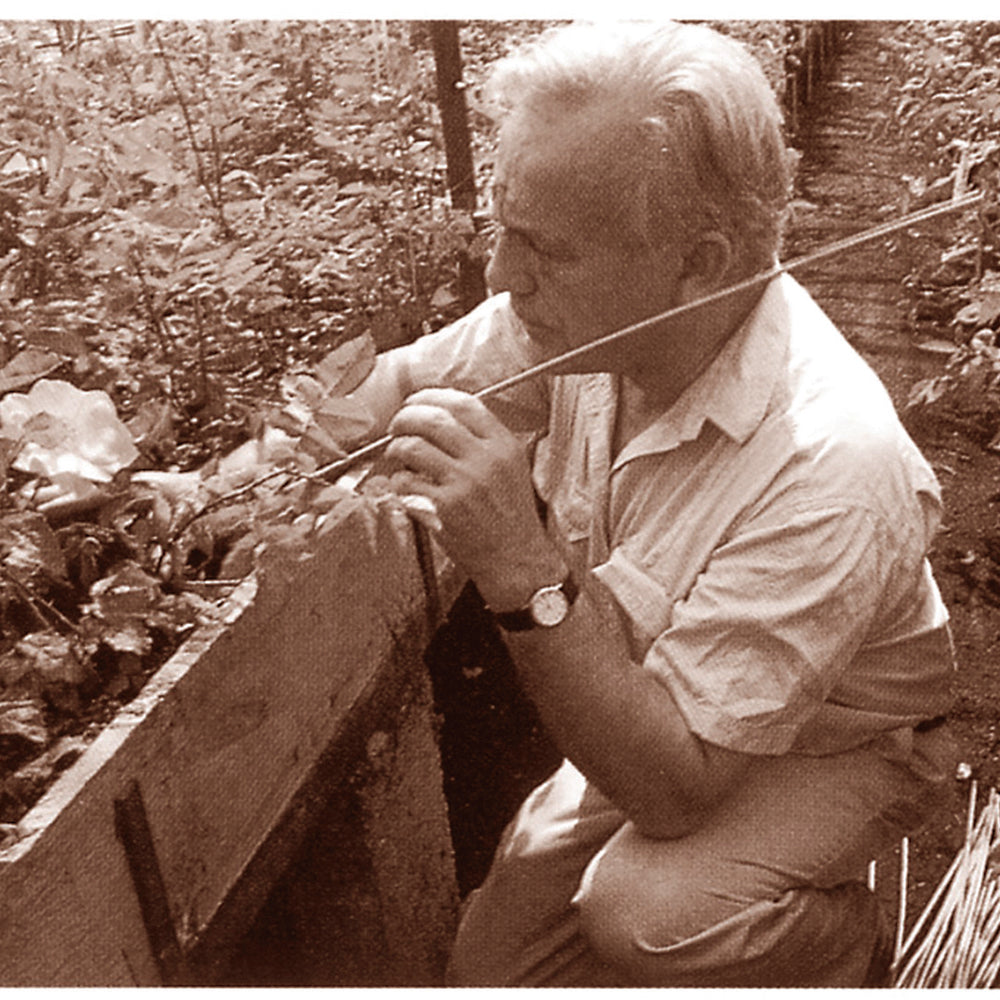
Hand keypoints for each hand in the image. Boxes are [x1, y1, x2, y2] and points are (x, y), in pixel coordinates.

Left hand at [384, 388, 564, 609]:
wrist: (517, 560)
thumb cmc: (511, 517)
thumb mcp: (512, 469)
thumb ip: (484, 443)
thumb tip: (443, 419)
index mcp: (503, 445)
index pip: (464, 403)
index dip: (433, 396)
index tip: (416, 401)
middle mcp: (485, 459)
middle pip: (433, 419)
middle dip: (406, 417)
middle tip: (397, 425)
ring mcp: (464, 482)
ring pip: (413, 447)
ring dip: (396, 448)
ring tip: (396, 455)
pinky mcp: (445, 507)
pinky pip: (407, 482)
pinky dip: (399, 481)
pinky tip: (405, 486)